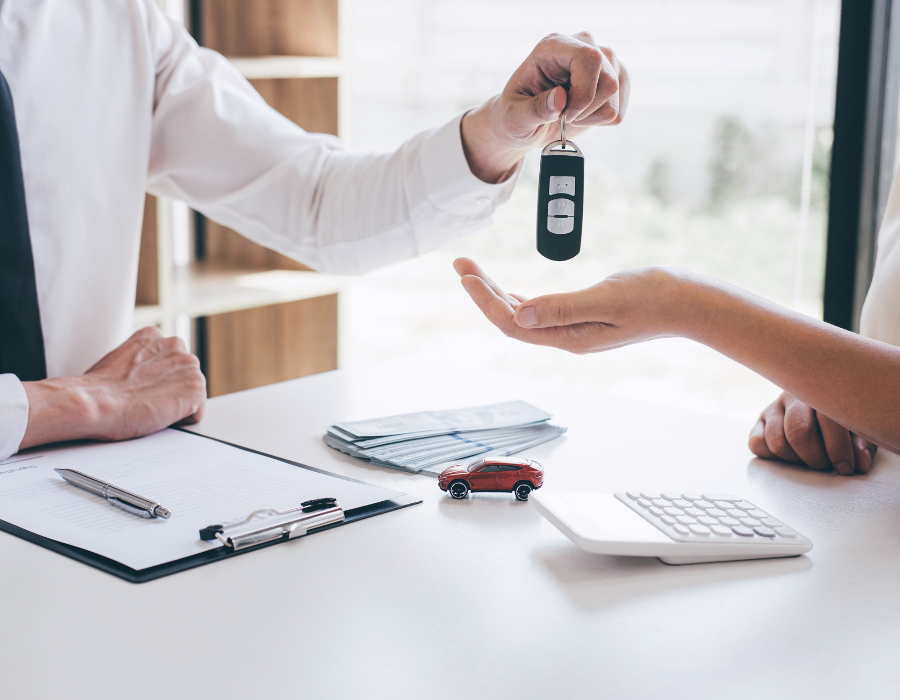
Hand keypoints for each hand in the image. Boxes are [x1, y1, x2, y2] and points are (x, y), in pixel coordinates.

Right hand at [20, 327, 205, 448]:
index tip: (139, 389)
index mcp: (153, 336)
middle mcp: (175, 345)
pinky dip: (180, 421)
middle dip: (168, 392)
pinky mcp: (196, 388)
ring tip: (148, 407)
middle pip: (183, 377)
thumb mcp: (117, 361)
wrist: (94, 402)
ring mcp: (188, 366)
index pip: (168, 362)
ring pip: (190, 395)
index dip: (154, 382)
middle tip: (143, 401)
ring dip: (174, 406)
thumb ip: (138, 362)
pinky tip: (157, 416)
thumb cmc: (97, 390)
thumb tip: (140, 376)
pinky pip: (196, 413)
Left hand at [454, 258, 684, 353]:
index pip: (514, 323)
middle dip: (483, 292)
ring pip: (524, 315)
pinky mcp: (583, 318)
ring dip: (497, 294)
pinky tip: (508, 290)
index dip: (487, 301)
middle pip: (512, 319)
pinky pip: (541, 311)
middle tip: (461, 263)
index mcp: (570, 337)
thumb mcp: (608, 298)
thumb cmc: (655, 298)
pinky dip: (518, 298)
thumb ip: (563, 307)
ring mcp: (574, 329)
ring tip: (473, 272)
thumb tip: (520, 314)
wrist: (690, 304)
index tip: (468, 275)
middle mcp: (567, 338)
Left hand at [461, 32, 629, 182]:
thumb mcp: (515, 118)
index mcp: (553, 46)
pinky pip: (619, 108)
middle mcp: (582, 45)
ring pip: (616, 93)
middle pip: (608, 80)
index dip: (584, 92)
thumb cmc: (515, 116)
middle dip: (586, 109)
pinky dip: (601, 119)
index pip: (589, 58)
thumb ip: (535, 109)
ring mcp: (602, 60)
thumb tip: (560, 98)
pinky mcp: (615, 77)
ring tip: (570, 115)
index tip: (566, 114)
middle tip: (563, 117)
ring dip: (593, 115)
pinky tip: (582, 115)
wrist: (527, 124)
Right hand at [749, 392, 876, 474]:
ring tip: (809, 460)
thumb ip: (862, 445)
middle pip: (799, 433)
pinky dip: (772, 456)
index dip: (838, 448)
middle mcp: (794, 396)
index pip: (827, 419)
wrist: (821, 402)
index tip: (846, 466)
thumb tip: (859, 462)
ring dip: (795, 460)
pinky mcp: (759, 420)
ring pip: (777, 442)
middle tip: (826, 465)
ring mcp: (774, 407)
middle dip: (815, 457)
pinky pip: (757, 443)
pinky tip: (789, 455)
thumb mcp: (860, 428)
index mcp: (822, 391)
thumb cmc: (843, 418)